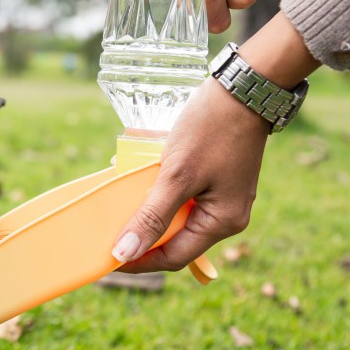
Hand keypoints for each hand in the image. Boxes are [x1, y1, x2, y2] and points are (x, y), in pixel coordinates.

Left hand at [110, 78, 269, 272]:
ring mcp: (222, 197)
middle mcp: (226, 216)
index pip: (173, 257)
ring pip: (177, 218)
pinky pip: (182, 198)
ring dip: (148, 213)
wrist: (242, 88)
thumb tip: (125, 253)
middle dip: (142, 236)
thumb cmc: (212, 129)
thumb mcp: (176, 176)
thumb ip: (151, 216)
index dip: (139, 261)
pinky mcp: (214, 179)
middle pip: (175, 240)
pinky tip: (138, 183)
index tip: (107, 259)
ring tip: (119, 206)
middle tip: (108, 231)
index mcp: (222, 222)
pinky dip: (159, 195)